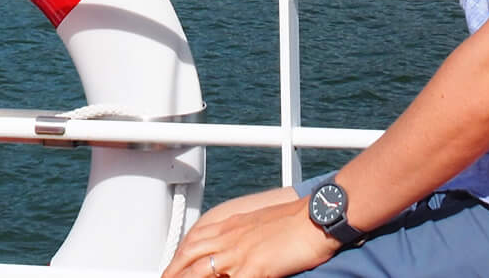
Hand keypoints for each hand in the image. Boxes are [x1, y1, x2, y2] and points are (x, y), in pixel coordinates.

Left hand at [164, 190, 337, 277]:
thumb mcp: (261, 223)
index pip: (195, 239)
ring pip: (201, 271)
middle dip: (174, 271)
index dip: (179, 255)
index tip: (172, 266)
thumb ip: (243, 235)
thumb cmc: (296, 220)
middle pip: (191, 256)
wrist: (316, 216)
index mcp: (232, 225)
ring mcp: (241, 253)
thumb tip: (236, 249)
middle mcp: (231, 237)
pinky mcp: (256, 268)